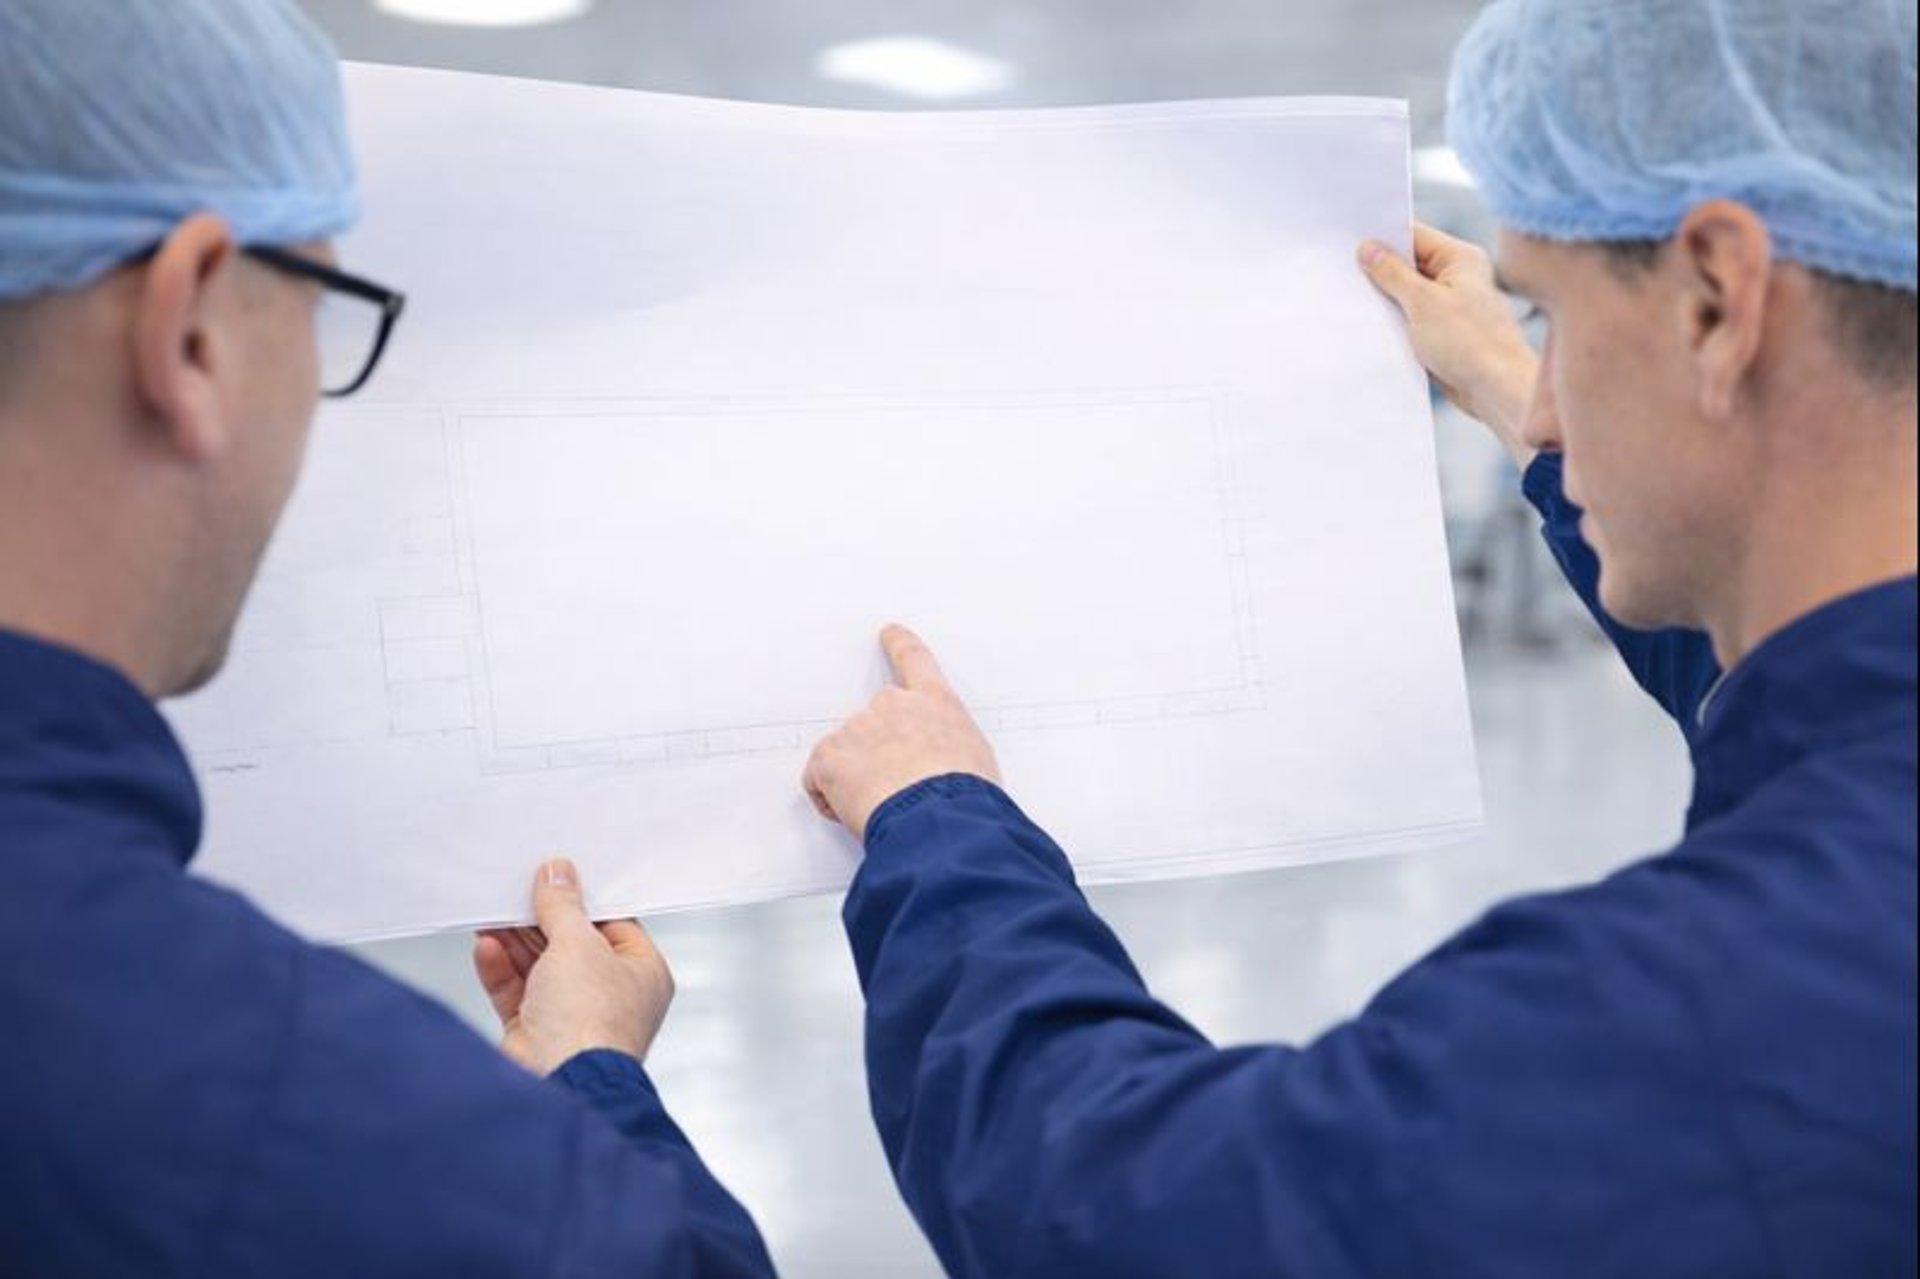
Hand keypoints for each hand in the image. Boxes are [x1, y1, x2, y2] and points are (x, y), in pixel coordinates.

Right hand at [471, 858, 674, 1074]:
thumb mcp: (578, 944)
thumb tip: (558, 875)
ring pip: (540, 966)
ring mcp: (573, 1016)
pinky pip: (517, 991)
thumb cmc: (590, 1024)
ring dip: (515, 941)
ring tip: (492, 913)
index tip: (558, 876)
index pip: (614, 923)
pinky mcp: (537, 1032)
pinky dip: (500, 969)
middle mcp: (611, 996)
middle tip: (517, 891)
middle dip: (541, 920)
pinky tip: (486, 946)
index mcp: (642, 973)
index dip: (584, 900)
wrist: (560, 1085)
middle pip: (572, 944)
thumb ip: (563, 907)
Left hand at [804, 624, 1001, 839]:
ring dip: (858, 779)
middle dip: (877, 752)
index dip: (899, 645)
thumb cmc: (965, 795)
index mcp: (934, 702)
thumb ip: (948, 745)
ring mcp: (856, 727)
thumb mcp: (977, 759)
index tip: (889, 633)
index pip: (914, 660)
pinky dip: (830, 799)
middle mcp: (892, 705)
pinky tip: (858, 811)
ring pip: (846, 755)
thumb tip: (942, 765)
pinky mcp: (829, 755)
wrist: (939, 816)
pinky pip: (818, 779)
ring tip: (885, 806)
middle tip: (895, 787)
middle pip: (873, 723)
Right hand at [1359, 223, 1541, 466]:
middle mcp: (1457, 277)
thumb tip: (1368, 248)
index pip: (1414, 236)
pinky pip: (1411, 319)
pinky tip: (1373, 327)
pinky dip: (1394, 322)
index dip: (1382, 238)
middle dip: (1379, 272)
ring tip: (1357, 302)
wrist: (1496, 389)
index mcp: (1460, 258)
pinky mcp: (1443, 331)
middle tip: (1346, 274)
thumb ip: (1392, 273)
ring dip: (1386, 300)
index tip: (1350, 243)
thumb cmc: (1470, 343)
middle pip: (1408, 264)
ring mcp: (1450, 305)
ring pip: (1407, 294)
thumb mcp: (1422, 302)